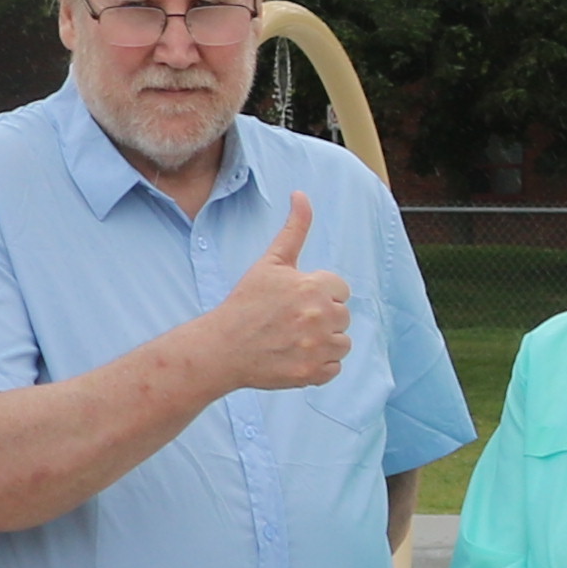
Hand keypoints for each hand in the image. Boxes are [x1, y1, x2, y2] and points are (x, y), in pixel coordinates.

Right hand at [207, 195, 352, 397]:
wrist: (223, 347)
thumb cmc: (245, 302)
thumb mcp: (270, 262)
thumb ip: (294, 229)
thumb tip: (301, 194)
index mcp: (315, 287)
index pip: (340, 289)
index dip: (318, 293)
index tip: (294, 300)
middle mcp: (321, 316)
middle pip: (343, 316)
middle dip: (322, 318)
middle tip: (289, 320)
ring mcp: (319, 347)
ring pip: (342, 343)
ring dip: (324, 342)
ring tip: (293, 339)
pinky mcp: (314, 373)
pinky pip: (334, 368)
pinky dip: (318, 365)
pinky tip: (295, 356)